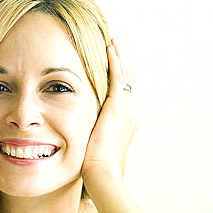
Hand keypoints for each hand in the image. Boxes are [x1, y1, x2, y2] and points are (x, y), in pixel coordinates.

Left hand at [82, 40, 138, 181]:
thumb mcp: (96, 143)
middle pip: (129, 78)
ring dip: (120, 56)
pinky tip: (110, 48)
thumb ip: (92, 133)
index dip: (121, 75)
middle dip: (122, 60)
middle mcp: (131, 110)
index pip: (126, 90)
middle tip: (114, 44)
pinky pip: (118, 77)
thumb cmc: (96, 165)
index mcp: (127, 118)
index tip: (112, 61)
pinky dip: (115, 61)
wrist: (102, 173)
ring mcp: (126, 107)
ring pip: (126, 73)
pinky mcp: (117, 106)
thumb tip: (82, 133)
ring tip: (113, 40)